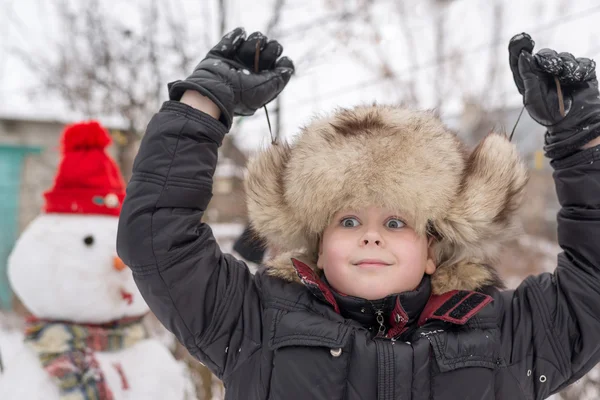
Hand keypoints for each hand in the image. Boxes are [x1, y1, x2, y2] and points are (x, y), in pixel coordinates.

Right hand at [169, 27, 294, 128]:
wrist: (214, 91)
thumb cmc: (241, 95)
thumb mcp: (265, 91)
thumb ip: (279, 79)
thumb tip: (288, 68)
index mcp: (260, 82)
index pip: (276, 66)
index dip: (281, 61)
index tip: (282, 60)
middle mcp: (249, 71)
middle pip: (267, 51)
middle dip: (271, 48)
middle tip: (268, 49)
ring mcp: (235, 62)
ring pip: (253, 42)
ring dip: (255, 41)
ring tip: (251, 47)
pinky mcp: (221, 53)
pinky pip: (233, 38)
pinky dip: (237, 36)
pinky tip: (241, 35)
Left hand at [509, 33, 599, 157]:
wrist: (573, 123)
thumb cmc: (548, 114)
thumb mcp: (532, 97)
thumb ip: (527, 76)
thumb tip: (524, 55)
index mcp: (529, 77)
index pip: (520, 57)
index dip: (519, 45)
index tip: (523, 38)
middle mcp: (545, 72)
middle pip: (544, 54)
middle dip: (547, 59)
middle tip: (551, 69)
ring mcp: (563, 71)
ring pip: (563, 56)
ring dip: (564, 66)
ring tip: (565, 81)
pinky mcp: (581, 71)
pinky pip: (581, 62)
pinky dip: (579, 70)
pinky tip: (576, 80)